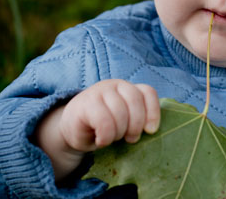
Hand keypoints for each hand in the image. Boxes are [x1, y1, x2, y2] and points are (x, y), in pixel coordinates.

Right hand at [36, 79, 159, 180]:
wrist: (72, 128)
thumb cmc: (103, 126)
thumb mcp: (124, 121)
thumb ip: (137, 119)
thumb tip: (151, 130)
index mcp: (128, 88)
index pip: (147, 92)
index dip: (153, 111)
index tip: (151, 130)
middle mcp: (115, 84)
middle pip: (135, 101)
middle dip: (136, 125)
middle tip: (130, 139)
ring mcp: (99, 91)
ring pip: (120, 112)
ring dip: (119, 132)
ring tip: (112, 138)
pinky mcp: (85, 104)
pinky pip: (104, 122)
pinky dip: (106, 136)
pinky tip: (101, 140)